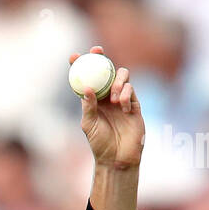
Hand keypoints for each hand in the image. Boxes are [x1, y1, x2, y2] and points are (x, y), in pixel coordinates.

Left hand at [71, 45, 144, 167]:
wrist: (117, 157)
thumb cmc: (100, 143)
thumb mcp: (89, 125)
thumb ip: (88, 106)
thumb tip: (86, 88)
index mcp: (93, 100)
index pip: (87, 78)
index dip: (81, 65)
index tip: (74, 56)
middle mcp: (107, 96)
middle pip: (106, 70)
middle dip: (101, 58)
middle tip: (97, 52)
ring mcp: (121, 99)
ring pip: (122, 76)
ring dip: (117, 81)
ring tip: (113, 98)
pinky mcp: (134, 104)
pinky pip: (131, 91)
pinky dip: (126, 96)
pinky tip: (123, 109)